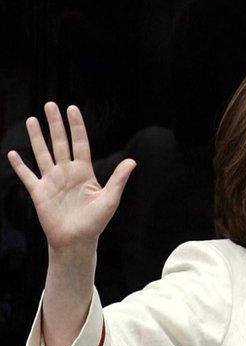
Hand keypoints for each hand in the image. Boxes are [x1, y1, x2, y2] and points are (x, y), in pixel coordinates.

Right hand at [6, 102, 135, 251]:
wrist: (76, 241)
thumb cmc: (95, 222)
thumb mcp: (109, 199)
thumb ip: (118, 179)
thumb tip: (132, 161)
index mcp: (84, 172)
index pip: (80, 143)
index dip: (76, 126)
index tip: (72, 109)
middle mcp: (67, 173)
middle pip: (60, 143)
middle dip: (55, 124)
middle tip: (50, 104)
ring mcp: (52, 181)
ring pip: (42, 154)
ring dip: (36, 138)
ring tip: (31, 120)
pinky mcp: (39, 192)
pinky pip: (27, 176)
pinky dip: (20, 166)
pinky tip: (13, 153)